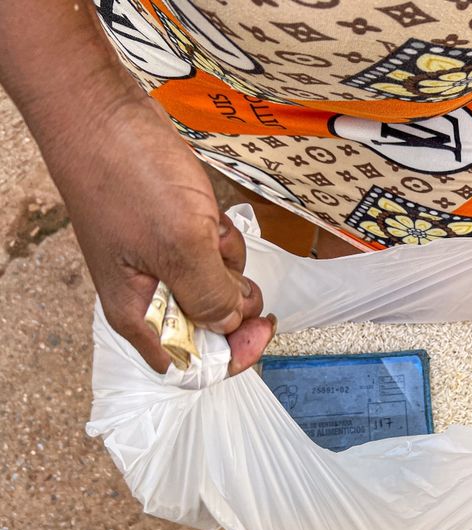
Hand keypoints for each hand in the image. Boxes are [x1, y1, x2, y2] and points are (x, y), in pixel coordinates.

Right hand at [40, 95, 273, 374]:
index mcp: (139, 314)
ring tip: (207, 227)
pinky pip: (214, 251)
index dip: (231, 354)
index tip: (259, 329)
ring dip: (227, 259)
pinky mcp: (175, 235)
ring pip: (218, 284)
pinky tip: (208, 213)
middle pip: (211, 324)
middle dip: (230, 294)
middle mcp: (150, 296)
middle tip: (227, 262)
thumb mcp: (180, 245)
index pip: (191, 363)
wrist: (104, 115)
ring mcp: (163, 263)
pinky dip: (221, 236)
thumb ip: (210, 296)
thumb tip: (232, 323)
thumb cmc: (126, 177)